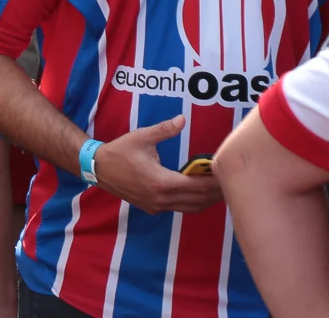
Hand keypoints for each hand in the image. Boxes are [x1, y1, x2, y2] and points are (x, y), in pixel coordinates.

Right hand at [91, 117, 225, 213]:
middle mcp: (163, 199)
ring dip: (207, 200)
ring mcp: (158, 206)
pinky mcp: (153, 208)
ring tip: (219, 189)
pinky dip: (193, 202)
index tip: (228, 174)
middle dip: (217, 193)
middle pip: (200, 201)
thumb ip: (164, 130)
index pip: (199, 186)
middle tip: (232, 182)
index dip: (216, 182)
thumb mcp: (141, 137)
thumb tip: (182, 119)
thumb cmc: (119, 152)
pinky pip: (180, 208)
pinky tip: (198, 192)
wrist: (97, 168)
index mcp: (163, 182)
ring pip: (192, 208)